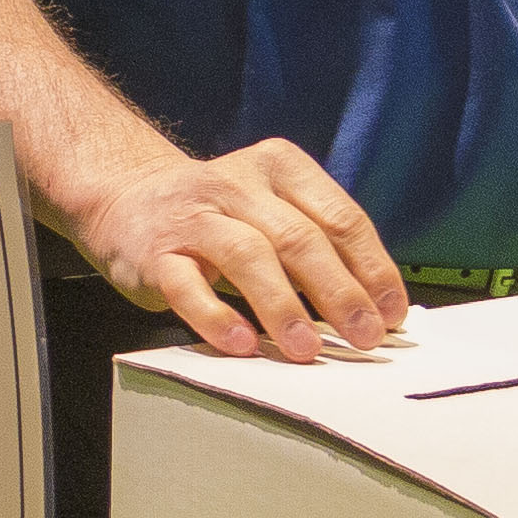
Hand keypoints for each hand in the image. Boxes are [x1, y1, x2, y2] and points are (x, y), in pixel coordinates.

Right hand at [61, 134, 404, 358]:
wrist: (126, 198)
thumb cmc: (219, 215)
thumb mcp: (271, 208)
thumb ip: (318, 244)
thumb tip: (377, 306)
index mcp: (280, 167)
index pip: (340, 217)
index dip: (372, 268)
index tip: (392, 313)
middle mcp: (237, 185)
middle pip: (299, 238)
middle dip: (339, 293)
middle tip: (366, 337)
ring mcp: (194, 217)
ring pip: (247, 257)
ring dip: (283, 307)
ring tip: (308, 349)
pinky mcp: (156, 253)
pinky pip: (188, 286)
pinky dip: (216, 317)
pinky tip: (241, 345)